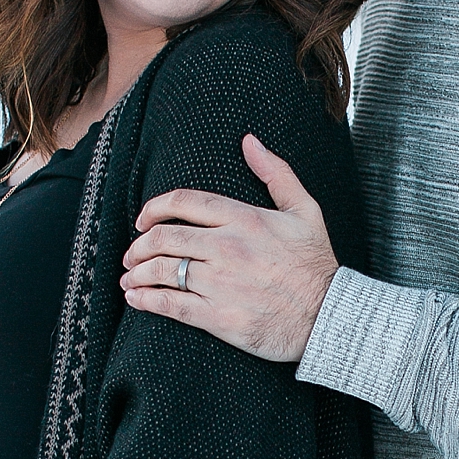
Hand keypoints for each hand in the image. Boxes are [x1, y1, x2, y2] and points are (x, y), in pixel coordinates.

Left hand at [119, 136, 337, 364]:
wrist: (329, 316)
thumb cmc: (316, 264)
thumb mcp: (305, 210)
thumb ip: (276, 173)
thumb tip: (250, 141)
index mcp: (244, 219)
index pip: (184, 202)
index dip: (155, 208)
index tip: (144, 218)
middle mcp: (227, 248)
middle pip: (165, 237)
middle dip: (139, 244)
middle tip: (132, 253)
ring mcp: (220, 283)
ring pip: (162, 270)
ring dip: (137, 272)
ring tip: (130, 277)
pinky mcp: (218, 317)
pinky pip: (170, 304)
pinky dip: (146, 300)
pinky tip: (136, 298)